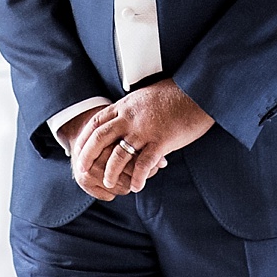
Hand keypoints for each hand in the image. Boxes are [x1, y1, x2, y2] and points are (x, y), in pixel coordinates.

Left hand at [75, 80, 213, 195]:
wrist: (197, 90)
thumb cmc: (176, 93)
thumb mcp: (146, 96)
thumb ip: (133, 108)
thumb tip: (126, 115)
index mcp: (125, 105)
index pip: (96, 122)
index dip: (85, 137)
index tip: (78, 149)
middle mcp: (130, 117)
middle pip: (100, 138)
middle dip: (88, 155)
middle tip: (81, 169)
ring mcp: (144, 130)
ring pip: (119, 154)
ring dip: (111, 171)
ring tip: (108, 183)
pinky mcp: (161, 141)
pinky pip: (144, 163)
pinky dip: (138, 177)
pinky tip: (136, 186)